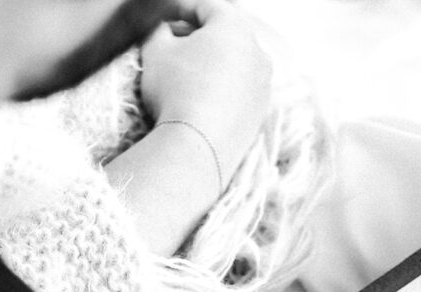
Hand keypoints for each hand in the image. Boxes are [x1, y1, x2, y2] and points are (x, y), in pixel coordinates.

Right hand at [141, 0, 270, 185]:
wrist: (198, 148)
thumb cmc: (176, 91)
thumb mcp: (156, 51)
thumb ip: (159, 30)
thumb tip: (164, 30)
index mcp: (234, 27)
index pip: (206, 7)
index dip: (181, 9)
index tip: (164, 18)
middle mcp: (258, 52)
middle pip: (226, 34)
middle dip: (199, 35)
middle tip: (174, 44)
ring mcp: (264, 85)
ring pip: (236, 63)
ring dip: (213, 62)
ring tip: (188, 73)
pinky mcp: (262, 113)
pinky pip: (241, 90)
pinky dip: (224, 88)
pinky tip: (204, 97)